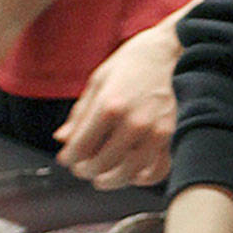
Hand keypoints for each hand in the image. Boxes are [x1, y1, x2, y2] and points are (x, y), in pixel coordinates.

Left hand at [54, 18, 182, 186]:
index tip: (66, 159)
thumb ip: (79, 115)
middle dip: (86, 170)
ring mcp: (154, 132)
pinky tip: (132, 176)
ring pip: (128, 173)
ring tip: (102, 179)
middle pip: (102, 164)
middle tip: (82, 169)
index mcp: (109, 106)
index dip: (69, 158)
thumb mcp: (97, 83)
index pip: (81, 147)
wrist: (167, 52)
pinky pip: (157, 170)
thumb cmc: (129, 65)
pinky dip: (143, 178)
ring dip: (111, 180)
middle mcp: (133, 122)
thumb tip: (62, 140)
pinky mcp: (170, 137)